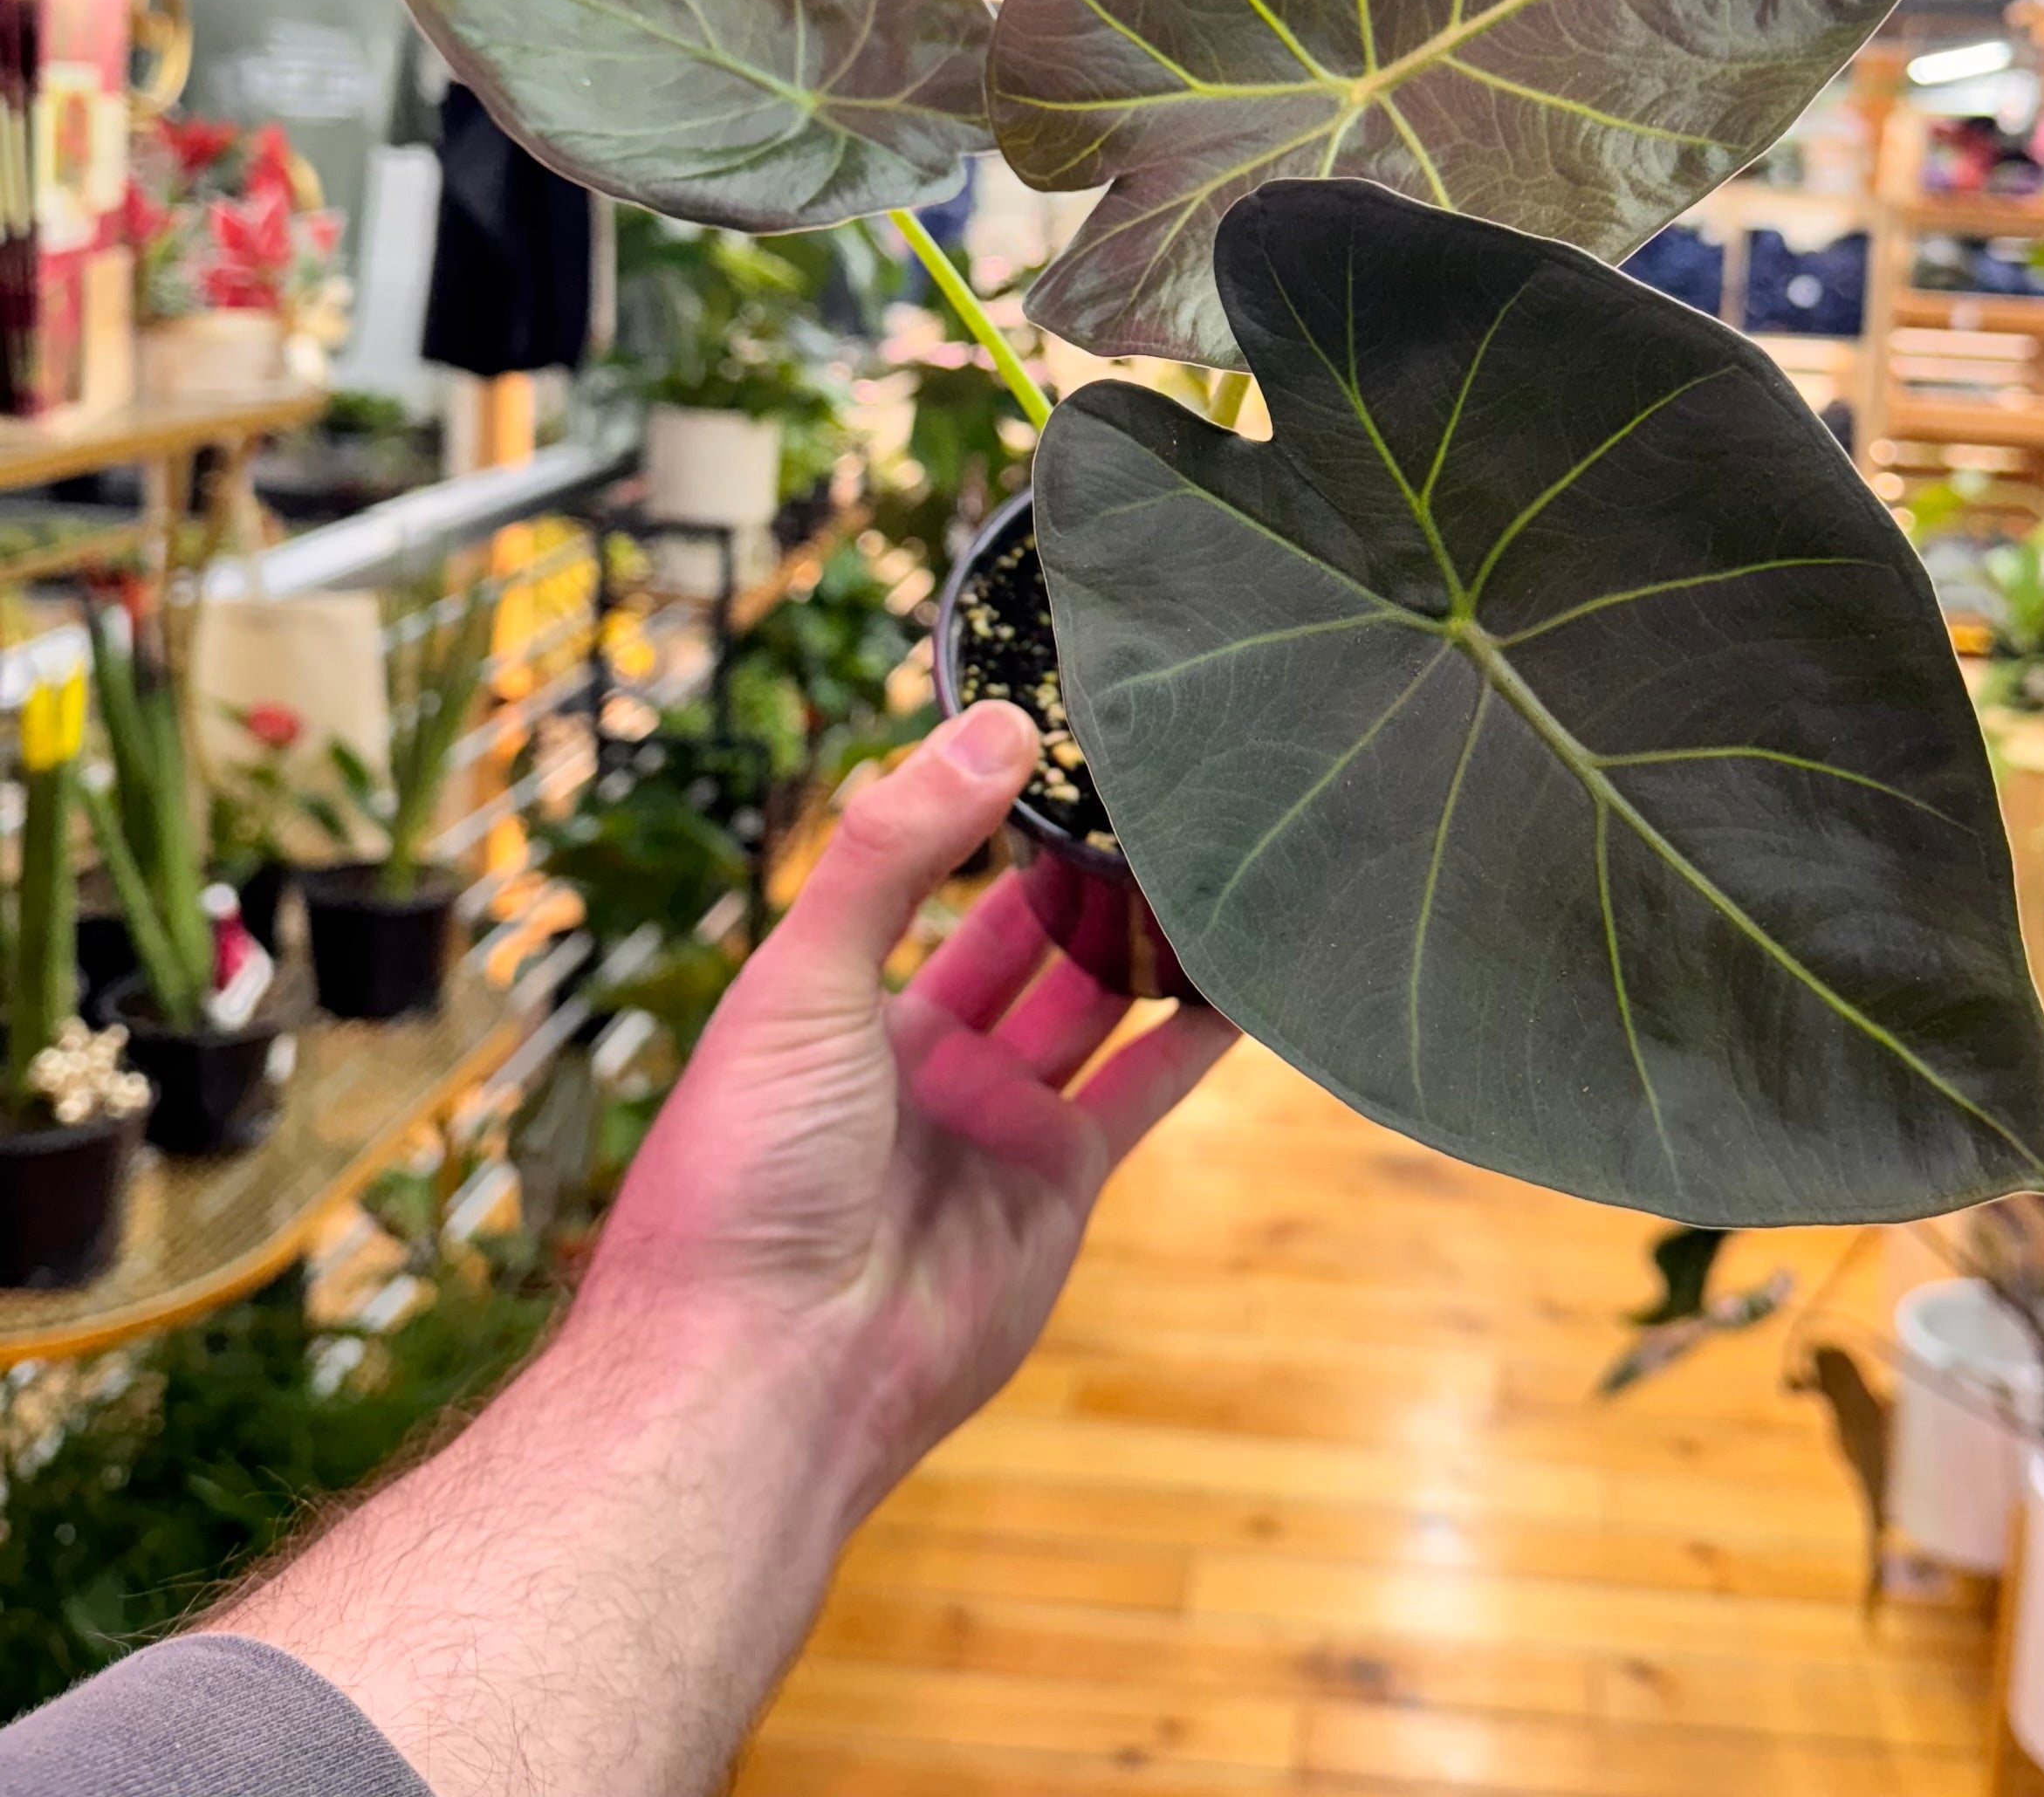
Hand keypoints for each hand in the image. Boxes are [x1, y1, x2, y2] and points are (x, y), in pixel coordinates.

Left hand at [581, 700, 1236, 1514]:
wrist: (764, 1370)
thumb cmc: (745, 1169)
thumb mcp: (802, 977)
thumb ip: (895, 849)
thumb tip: (992, 725)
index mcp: (842, 997)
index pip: (930, 871)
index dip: (992, 807)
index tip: (1065, 729)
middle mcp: (923, 1053)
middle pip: (1025, 933)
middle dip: (1086, 865)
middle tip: (1164, 784)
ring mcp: (995, 1119)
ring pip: (1093, 1002)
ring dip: (1148, 938)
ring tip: (1221, 854)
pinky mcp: (1059, 1185)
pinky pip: (1141, 1091)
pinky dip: (1196, 1038)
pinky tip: (1247, 976)